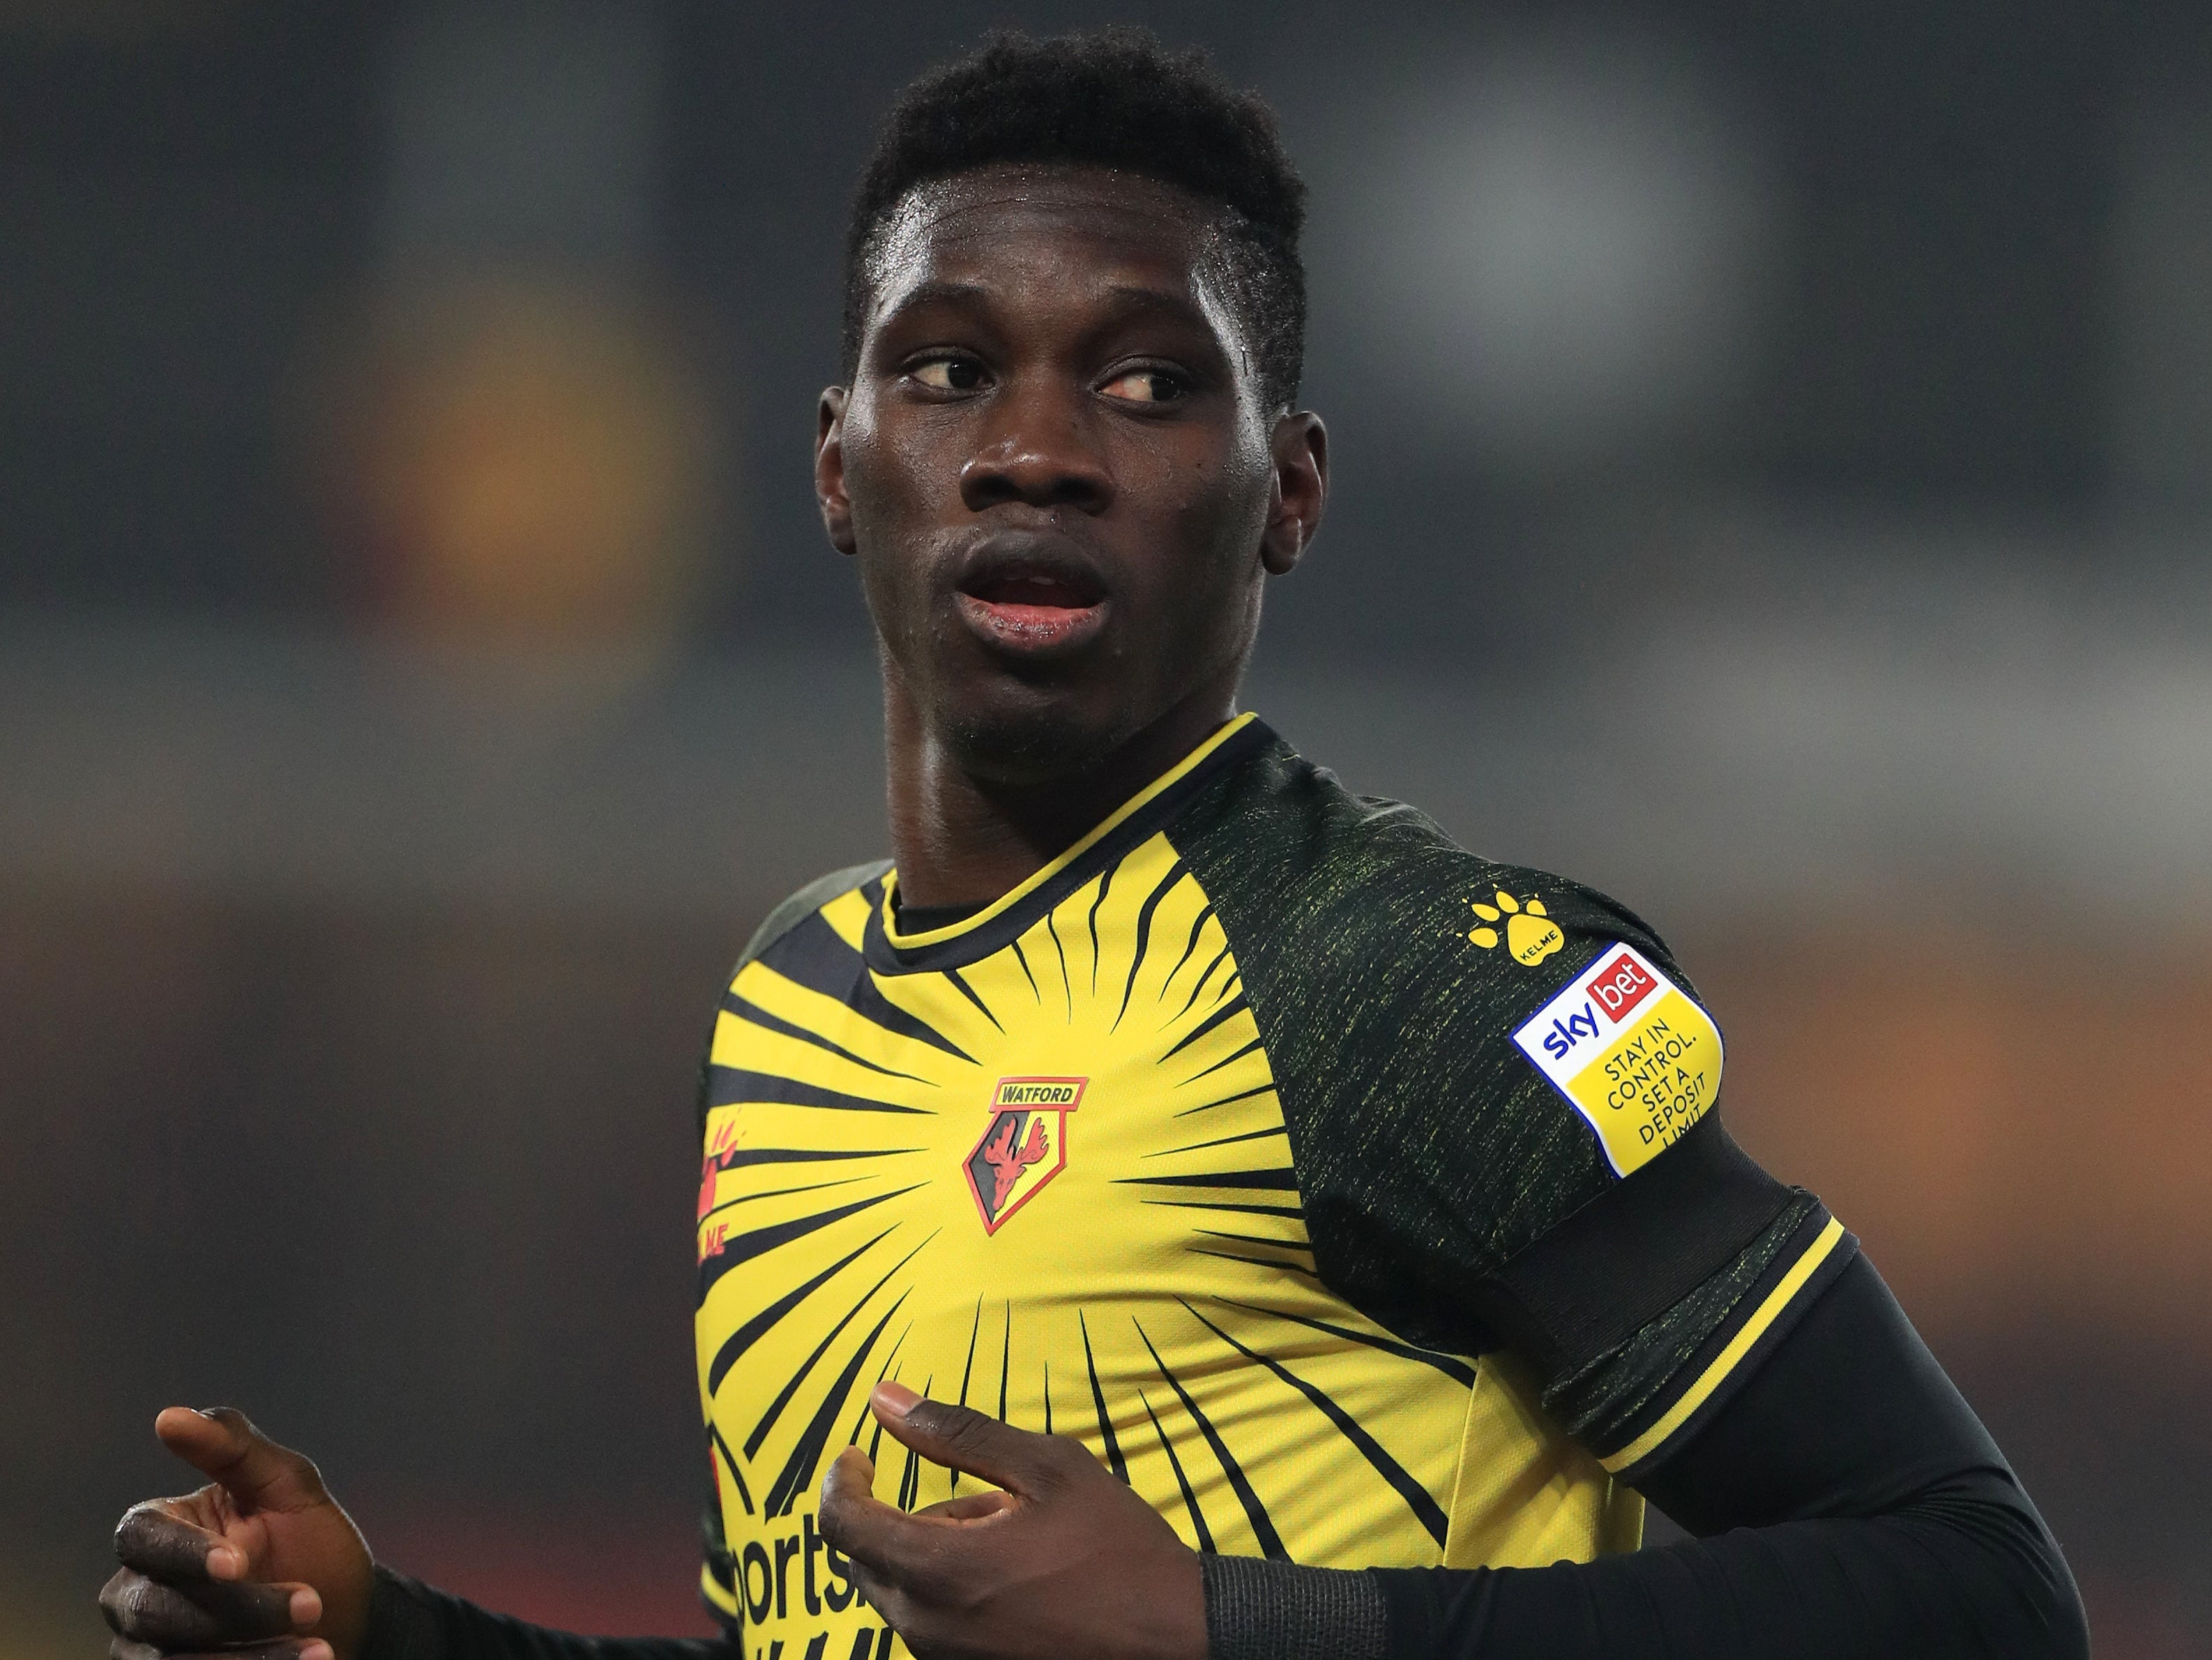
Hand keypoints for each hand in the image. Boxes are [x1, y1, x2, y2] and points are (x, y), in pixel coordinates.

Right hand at [98, 1408, 375, 1659]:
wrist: (348, 1612)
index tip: (239, 1561)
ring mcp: (144, 1647)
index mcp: (158, 1530)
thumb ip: (233, 1448)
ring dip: (250, 1655)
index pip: (143, 1537)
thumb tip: (169, 1417)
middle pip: (155, 1608)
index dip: (186, 1551)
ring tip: (319, 1646)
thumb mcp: (287, 1485)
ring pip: (170, 1659)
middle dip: (238, 1609)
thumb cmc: (309, 1541)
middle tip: (311, 1604)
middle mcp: (135, 1591)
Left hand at [817, 1382, 1205, 1659]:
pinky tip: (1015, 1576)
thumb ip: (956, 1432)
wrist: (1175, 1637)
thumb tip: (883, 1398)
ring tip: (1012, 1535)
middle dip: (898, 1517)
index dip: (841, 1481)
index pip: (841, 1525)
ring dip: (931, 1553)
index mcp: (938, 1569)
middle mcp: (927, 1627)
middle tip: (976, 1497)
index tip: (860, 1455)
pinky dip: (949, 1590)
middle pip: (865, 1560)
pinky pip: (929, 1625)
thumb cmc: (1116, 1547)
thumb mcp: (1046, 1467)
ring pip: (900, 1593)